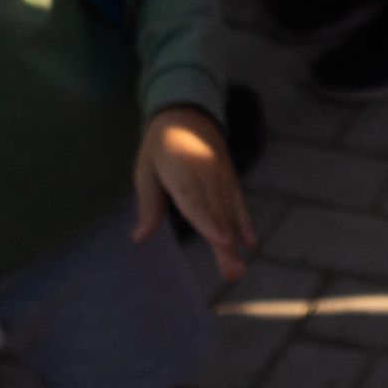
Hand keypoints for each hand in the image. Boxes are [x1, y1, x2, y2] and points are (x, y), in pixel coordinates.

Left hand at [135, 104, 256, 282]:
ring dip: (234, 241)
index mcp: (181, 172)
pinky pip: (237, 202)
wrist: (187, 113)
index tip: (221, 241)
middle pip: (216, 214)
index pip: (195, 202)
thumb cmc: (159, 145)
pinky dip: (243, 222)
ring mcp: (221, 176)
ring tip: (237, 270)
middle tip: (232, 274)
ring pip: (228, 212)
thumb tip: (139, 238)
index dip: (208, 222)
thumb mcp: (146, 171)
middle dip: (224, 246)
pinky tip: (248, 243)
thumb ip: (148, 205)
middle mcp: (206, 175)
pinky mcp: (229, 177)